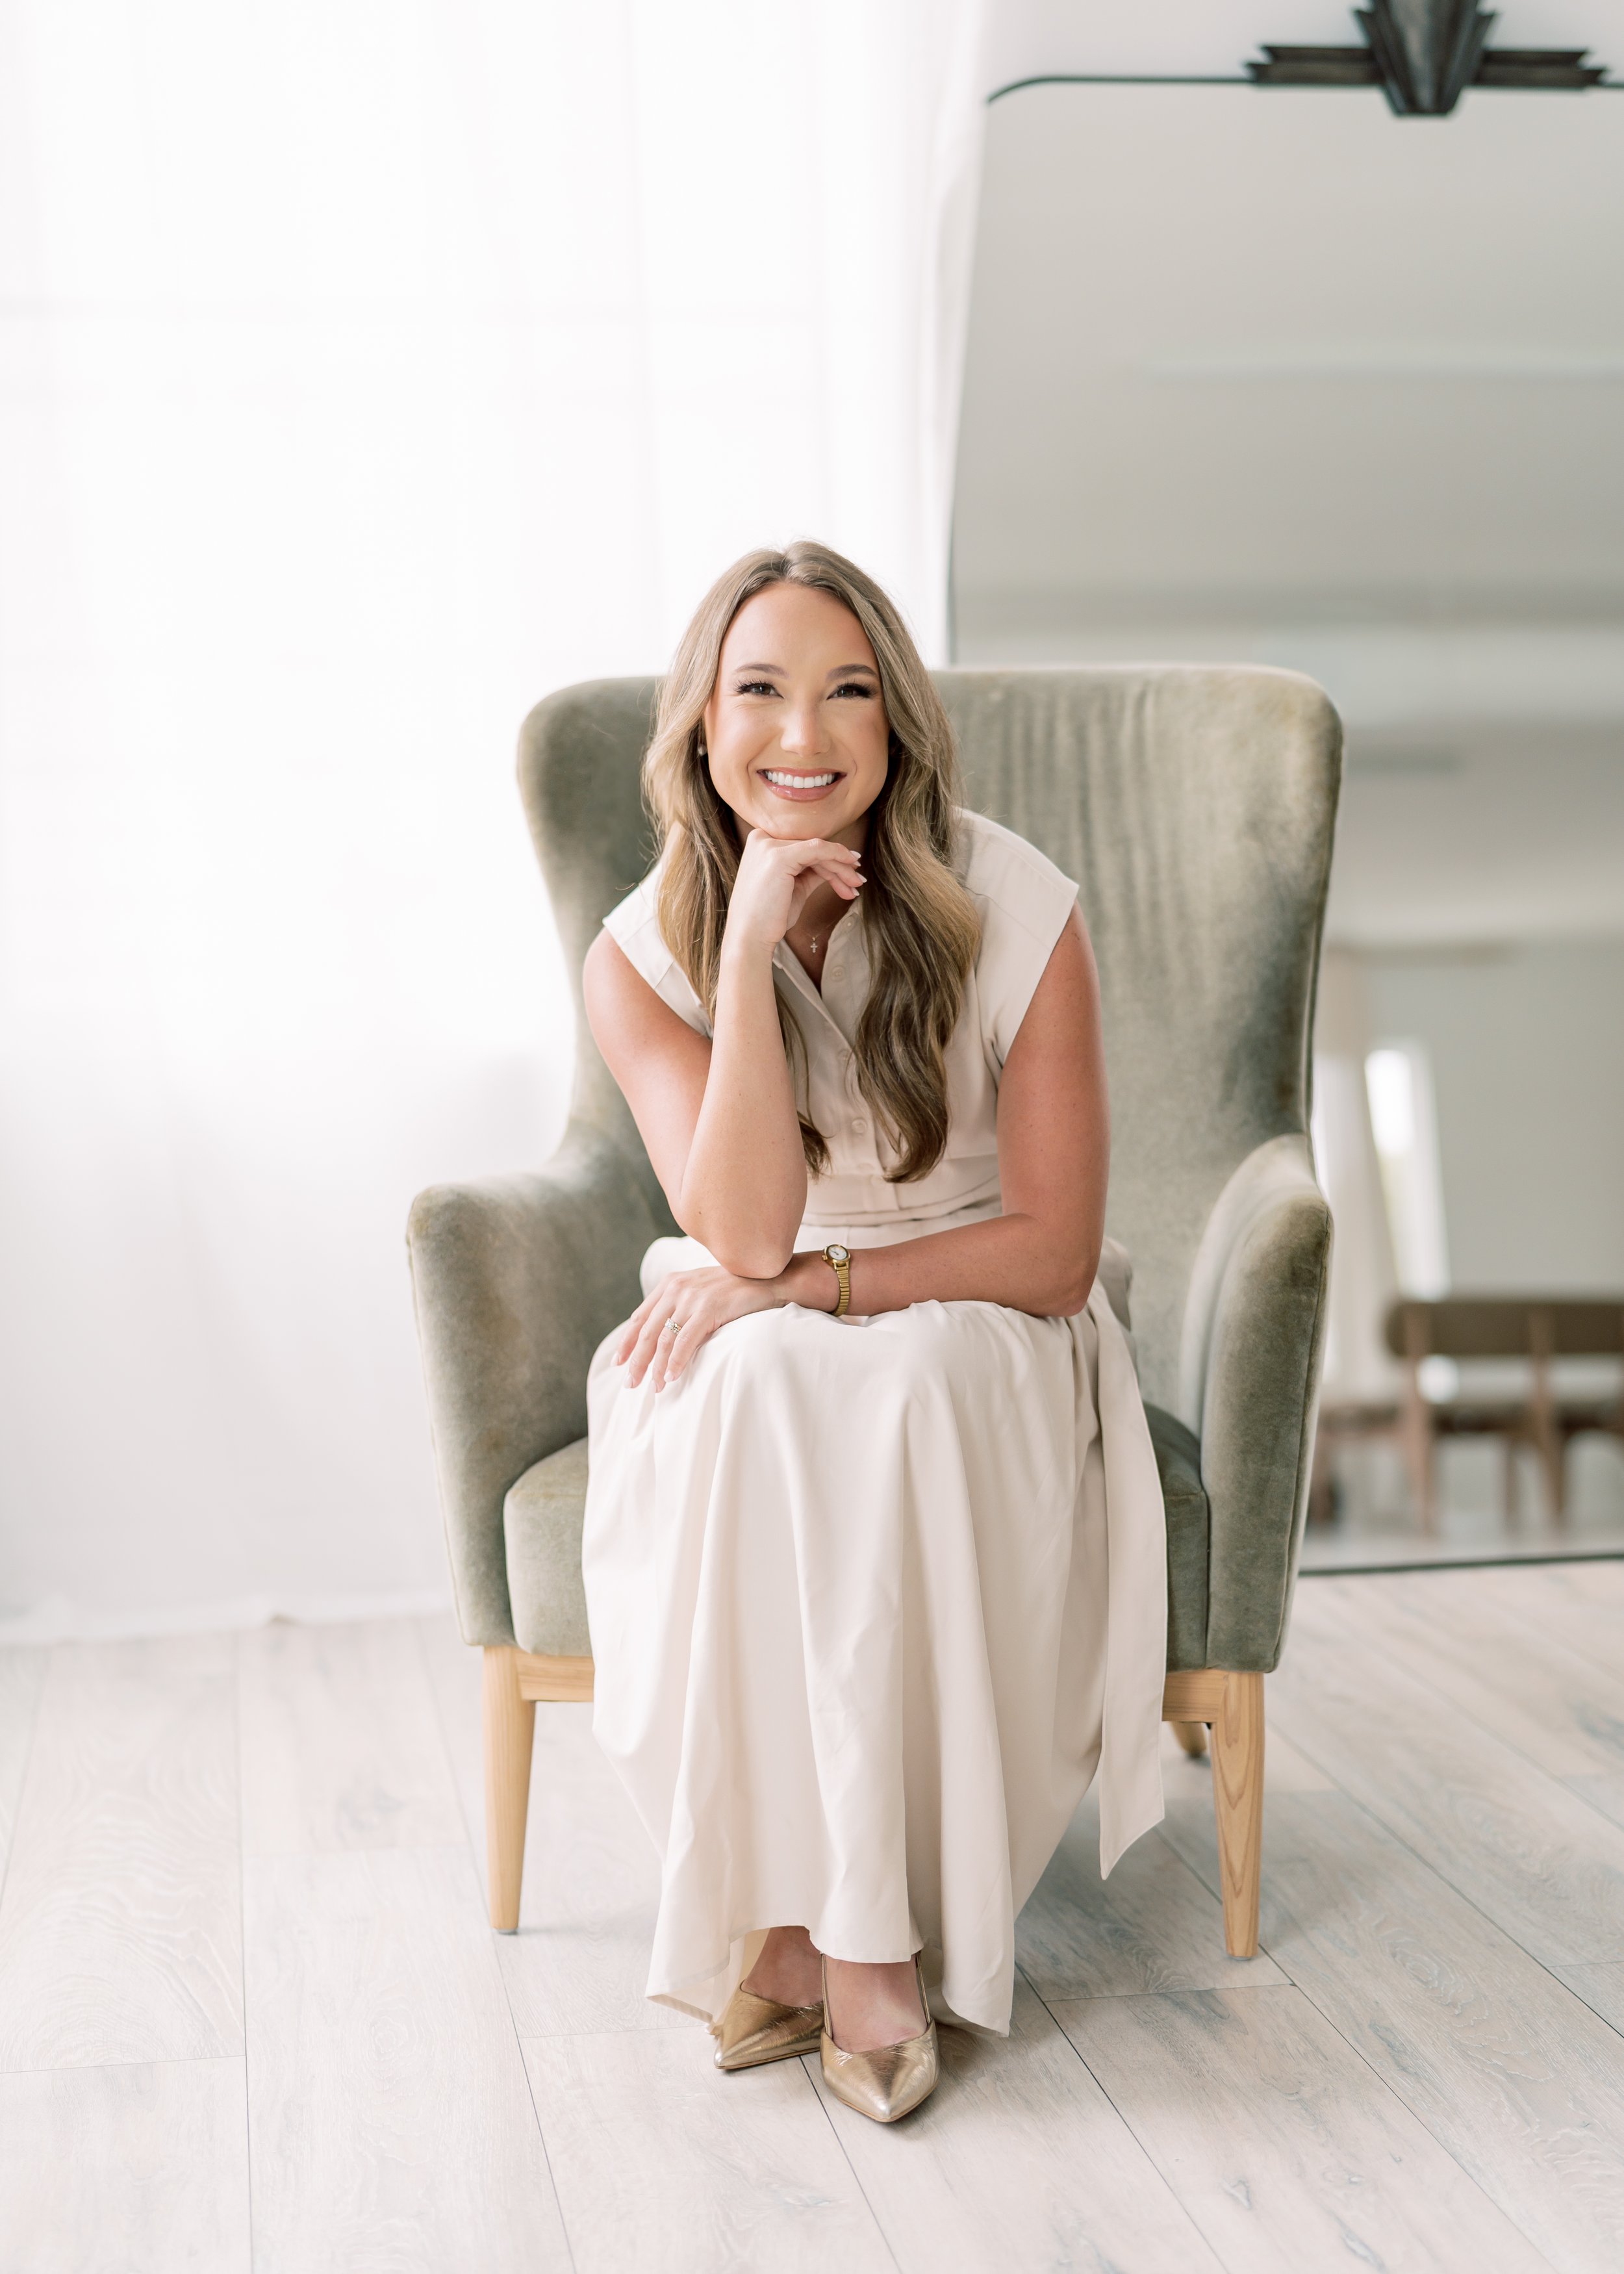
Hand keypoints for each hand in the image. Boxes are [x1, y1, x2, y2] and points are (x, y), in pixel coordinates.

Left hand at [615, 1256, 834, 1388]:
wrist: (770, 1279)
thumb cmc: (736, 1290)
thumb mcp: (701, 1291)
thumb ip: (680, 1306)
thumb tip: (661, 1336)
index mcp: (670, 1284)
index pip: (640, 1317)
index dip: (627, 1342)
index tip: (619, 1363)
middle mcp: (677, 1288)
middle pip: (647, 1331)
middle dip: (637, 1361)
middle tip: (630, 1384)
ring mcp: (692, 1297)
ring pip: (663, 1339)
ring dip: (656, 1367)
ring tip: (655, 1387)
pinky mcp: (709, 1308)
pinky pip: (685, 1341)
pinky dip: (676, 1362)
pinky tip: (672, 1377)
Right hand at [723, 830, 863, 958]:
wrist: (750, 938)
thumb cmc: (769, 917)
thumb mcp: (794, 887)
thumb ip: (811, 872)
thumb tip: (836, 865)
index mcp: (760, 844)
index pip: (802, 848)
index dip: (829, 858)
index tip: (851, 868)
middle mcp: (761, 839)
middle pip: (811, 848)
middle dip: (839, 866)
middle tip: (858, 881)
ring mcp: (768, 846)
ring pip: (817, 850)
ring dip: (841, 868)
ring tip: (855, 885)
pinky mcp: (778, 856)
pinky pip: (817, 850)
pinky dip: (837, 857)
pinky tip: (851, 869)